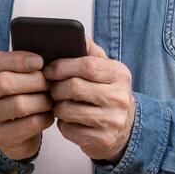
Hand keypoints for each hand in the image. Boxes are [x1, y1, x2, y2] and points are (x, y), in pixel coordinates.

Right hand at [0, 50, 54, 160]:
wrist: (12, 135)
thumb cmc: (21, 99)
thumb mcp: (19, 79)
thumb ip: (28, 66)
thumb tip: (50, 58)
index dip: (17, 59)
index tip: (39, 61)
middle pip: (5, 82)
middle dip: (34, 82)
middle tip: (51, 85)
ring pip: (18, 105)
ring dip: (42, 101)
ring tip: (51, 101)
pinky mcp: (0, 137)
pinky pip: (28, 125)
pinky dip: (44, 119)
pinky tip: (48, 117)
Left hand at [43, 39, 135, 163]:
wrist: (126, 129)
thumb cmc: (107, 94)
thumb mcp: (105, 70)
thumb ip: (90, 51)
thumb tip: (74, 34)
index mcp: (120, 75)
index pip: (88, 66)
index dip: (62, 67)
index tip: (48, 69)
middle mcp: (120, 98)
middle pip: (74, 87)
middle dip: (56, 87)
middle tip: (51, 88)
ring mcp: (113, 120)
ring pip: (68, 109)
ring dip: (57, 106)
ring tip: (59, 103)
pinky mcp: (103, 139)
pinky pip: (69, 129)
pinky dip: (63, 124)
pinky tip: (68, 120)